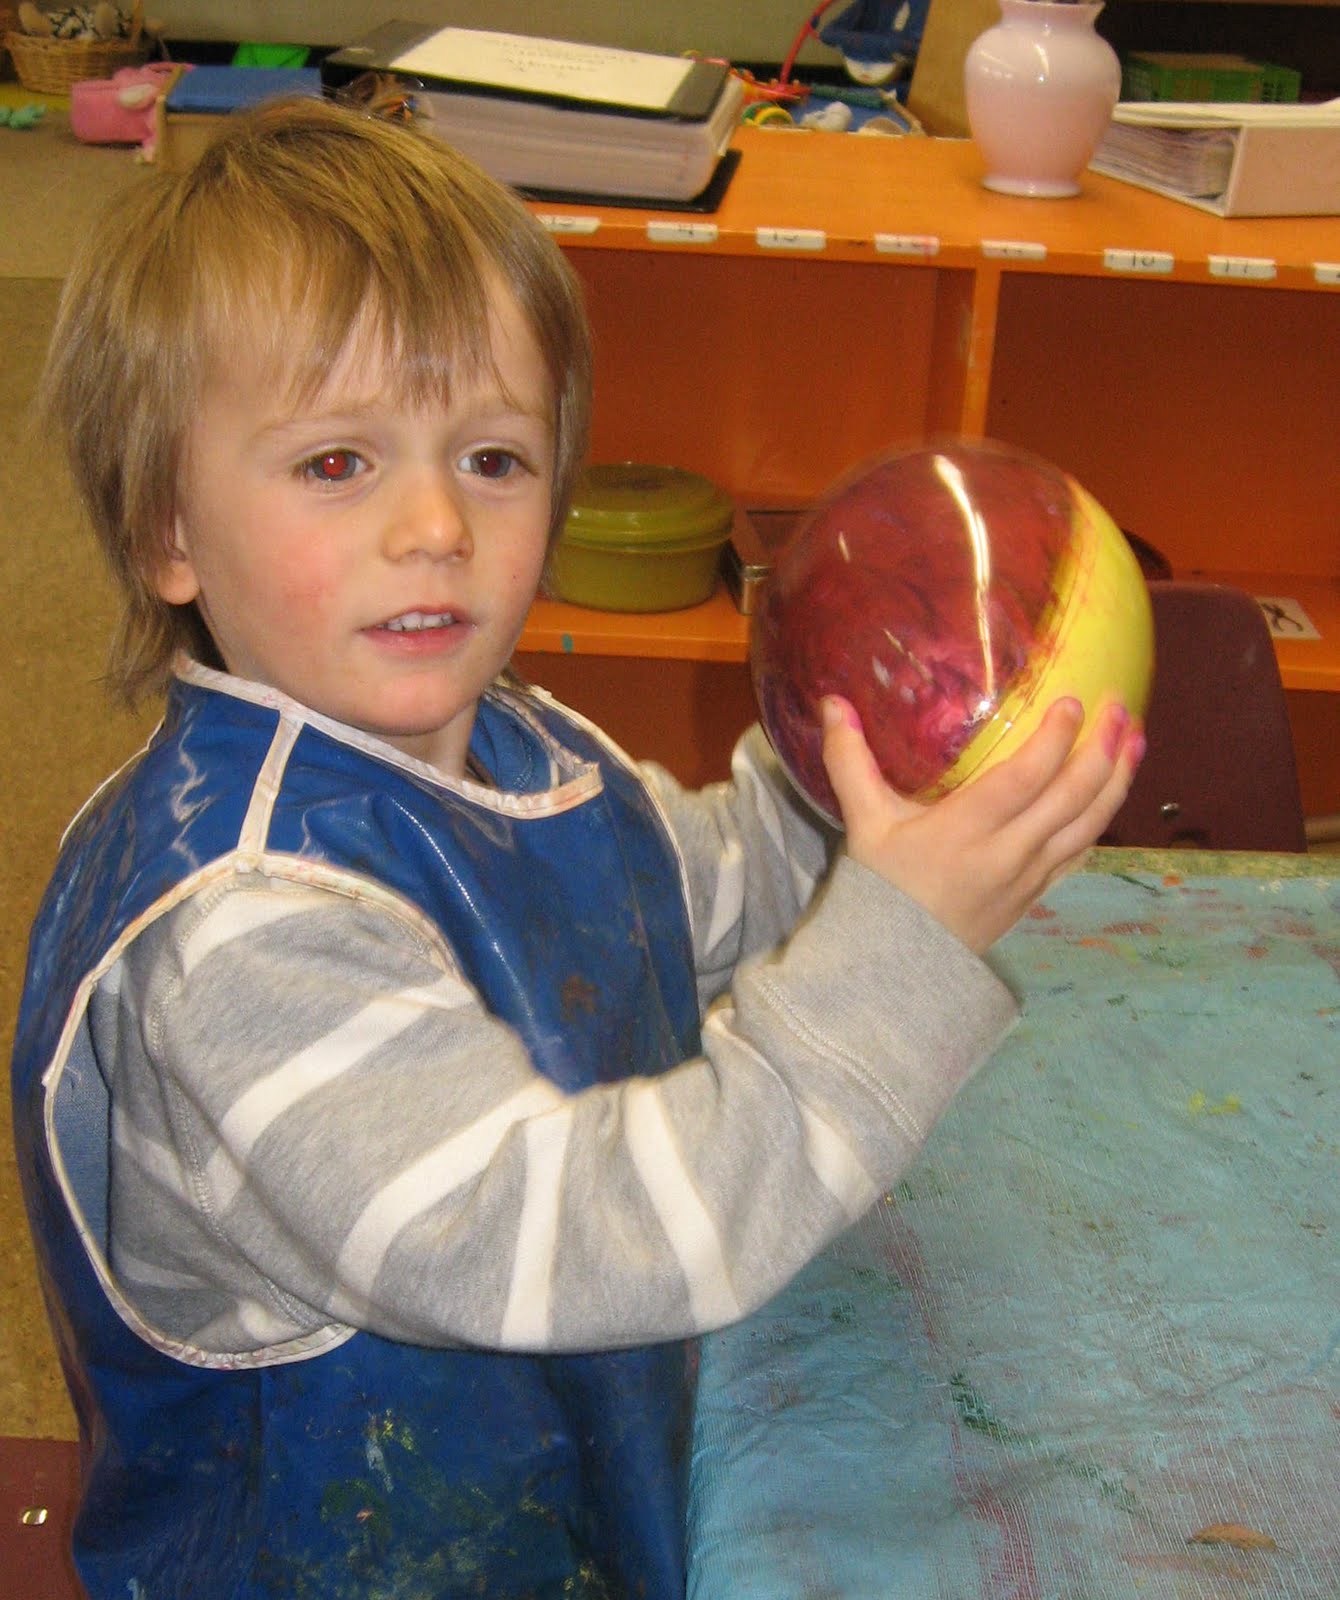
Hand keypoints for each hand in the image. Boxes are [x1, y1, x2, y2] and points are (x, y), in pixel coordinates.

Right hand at [820, 695, 1143, 953]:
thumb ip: (850, 760)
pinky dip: (1103, 818)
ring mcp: (1029, 876)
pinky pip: (1082, 852)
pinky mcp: (1038, 893)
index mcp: (964, 830)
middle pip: (1072, 797)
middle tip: (1121, 706)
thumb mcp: (863, 823)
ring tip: (1136, 737)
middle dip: (1104, 748)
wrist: (896, 965)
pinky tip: (1114, 790)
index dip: (1055, 739)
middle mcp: (1007, 852)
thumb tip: (833, 702)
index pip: (1025, 778)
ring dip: (1118, 779)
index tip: (1075, 701)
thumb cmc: (881, 887)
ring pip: (1089, 824)